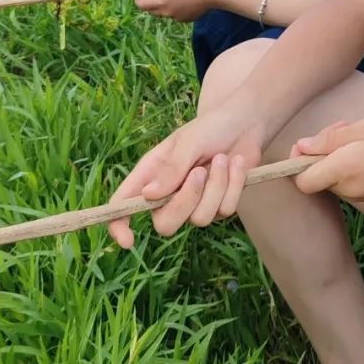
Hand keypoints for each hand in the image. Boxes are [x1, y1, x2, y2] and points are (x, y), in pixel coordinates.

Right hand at [107, 102, 264, 246]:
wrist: (244, 123)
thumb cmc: (210, 127)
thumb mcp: (189, 141)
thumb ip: (171, 168)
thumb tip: (148, 196)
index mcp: (151, 174)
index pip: (124, 204)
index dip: (119, 226)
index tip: (128, 240)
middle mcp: (168, 193)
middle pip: (165, 224)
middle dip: (186, 201)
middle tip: (199, 172)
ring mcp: (194, 203)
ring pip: (200, 219)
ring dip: (216, 186)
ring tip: (223, 158)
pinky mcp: (218, 205)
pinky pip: (224, 210)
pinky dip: (233, 185)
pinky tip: (236, 164)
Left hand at [293, 117, 363, 203]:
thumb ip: (330, 139)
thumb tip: (302, 148)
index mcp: (341, 171)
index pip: (302, 181)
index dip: (299, 163)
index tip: (311, 142)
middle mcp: (347, 189)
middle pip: (318, 176)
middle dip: (324, 152)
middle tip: (345, 127)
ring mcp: (361, 195)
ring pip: (335, 176)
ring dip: (340, 155)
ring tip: (363, 133)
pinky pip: (352, 179)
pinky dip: (354, 163)